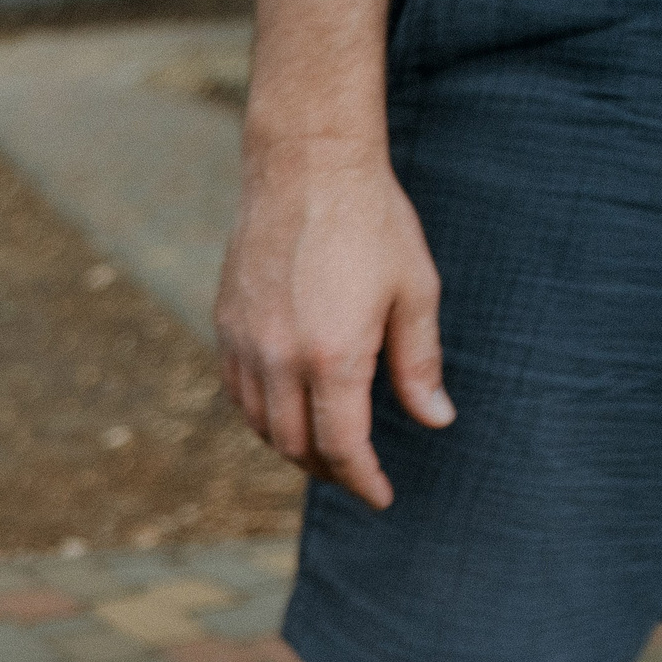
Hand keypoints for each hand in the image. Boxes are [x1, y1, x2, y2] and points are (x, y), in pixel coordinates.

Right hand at [214, 136, 453, 510]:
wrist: (305, 166)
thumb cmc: (371, 223)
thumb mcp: (414, 292)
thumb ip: (421, 363)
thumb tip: (436, 420)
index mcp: (334, 355)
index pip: (342, 447)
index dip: (363, 481)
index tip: (382, 495)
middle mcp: (281, 358)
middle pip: (295, 447)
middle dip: (329, 471)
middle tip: (358, 474)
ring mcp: (246, 343)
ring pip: (261, 426)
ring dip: (292, 448)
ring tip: (324, 449)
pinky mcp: (225, 325)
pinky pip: (239, 393)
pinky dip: (263, 416)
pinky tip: (288, 410)